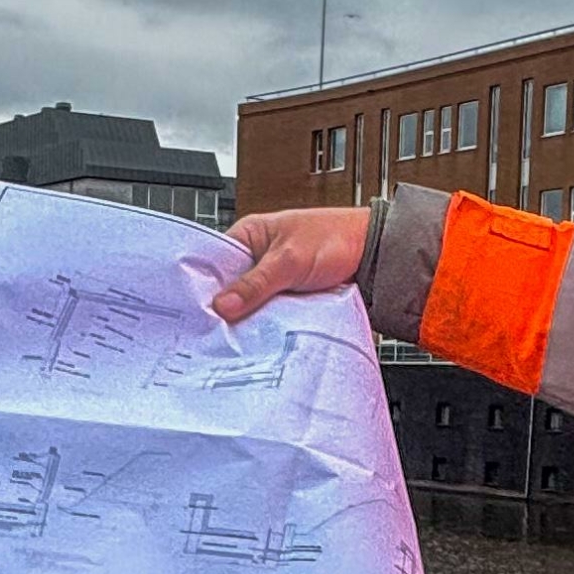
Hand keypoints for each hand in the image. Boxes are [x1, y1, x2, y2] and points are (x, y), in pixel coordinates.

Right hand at [209, 207, 371, 324]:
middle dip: (228, 309)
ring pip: (249, 306)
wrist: (373, 253)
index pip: (213, 263)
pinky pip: (269, 315)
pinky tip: (263, 336)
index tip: (199, 313)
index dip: (205, 288)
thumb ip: (256, 284)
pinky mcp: (285, 299)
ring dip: (250, 319)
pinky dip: (268, 324)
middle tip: (219, 330)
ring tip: (241, 335)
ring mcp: (271, 281)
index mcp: (248, 237)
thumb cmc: (334, 238)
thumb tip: (223, 305)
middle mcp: (256, 259)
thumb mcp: (289, 260)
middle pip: (230, 290)